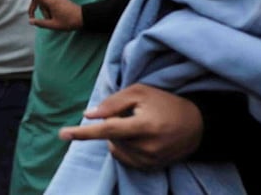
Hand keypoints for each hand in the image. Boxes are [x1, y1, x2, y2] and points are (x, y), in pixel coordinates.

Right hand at [17, 0, 82, 30]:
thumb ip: (40, 23)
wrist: (83, 18)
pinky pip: (49, 3)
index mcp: (50, 1)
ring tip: (52, 20)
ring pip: (44, 3)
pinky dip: (48, 10)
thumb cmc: (69, 21)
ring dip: (44, 12)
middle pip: (38, 1)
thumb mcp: (53, 25)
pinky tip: (54, 18)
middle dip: (36, 9)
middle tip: (34, 19)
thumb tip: (30, 21)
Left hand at [60, 84, 203, 168]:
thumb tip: (88, 115)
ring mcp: (150, 160)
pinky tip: (138, 137)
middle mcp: (147, 147)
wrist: (197, 124)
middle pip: (110, 137)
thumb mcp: (140, 92)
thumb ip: (113, 103)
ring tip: (139, 125)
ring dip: (118, 136)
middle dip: (113, 124)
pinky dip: (123, 146)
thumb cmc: (165, 102)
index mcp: (145, 126)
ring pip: (115, 147)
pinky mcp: (151, 168)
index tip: (62, 133)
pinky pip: (123, 157)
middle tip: (132, 114)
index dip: (83, 132)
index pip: (107, 130)